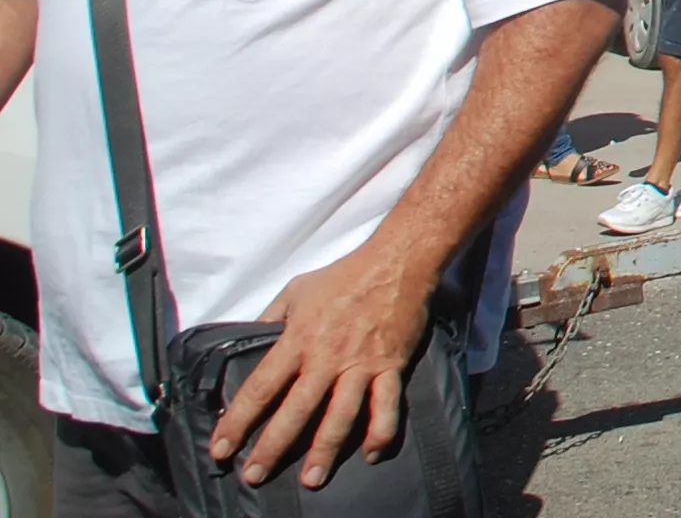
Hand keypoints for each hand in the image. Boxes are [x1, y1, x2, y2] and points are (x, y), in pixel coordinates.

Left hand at [209, 240, 434, 489]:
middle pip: (295, 411)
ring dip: (325, 450)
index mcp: (299, 338)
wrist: (397, 261)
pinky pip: (387, 405)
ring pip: (340, 416)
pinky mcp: (391, 366)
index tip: (221, 448)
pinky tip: (370, 454)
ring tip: (311, 480)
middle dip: (272, 447)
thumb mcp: (296, 290)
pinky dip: (380, 432)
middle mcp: (327, 357)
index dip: (238, 420)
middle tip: (254, 476)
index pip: (261, 387)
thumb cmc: (344, 274)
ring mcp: (361, 365)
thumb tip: (249, 340)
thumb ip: (270, 318)